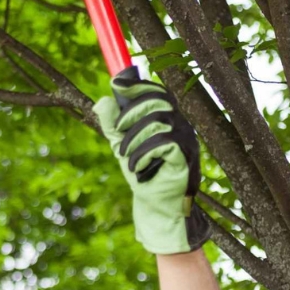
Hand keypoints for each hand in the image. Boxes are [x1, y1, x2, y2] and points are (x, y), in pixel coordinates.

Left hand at [93, 76, 209, 254]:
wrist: (155, 205)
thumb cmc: (142, 173)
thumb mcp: (121, 146)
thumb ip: (113, 124)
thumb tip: (102, 100)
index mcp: (166, 119)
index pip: (156, 92)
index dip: (137, 85)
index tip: (116, 84)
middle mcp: (180, 125)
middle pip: (156, 101)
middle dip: (131, 114)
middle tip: (118, 132)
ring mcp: (186, 139)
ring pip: (157, 121)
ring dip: (134, 139)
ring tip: (126, 157)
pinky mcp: (186, 156)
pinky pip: (163, 142)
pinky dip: (144, 154)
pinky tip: (138, 168)